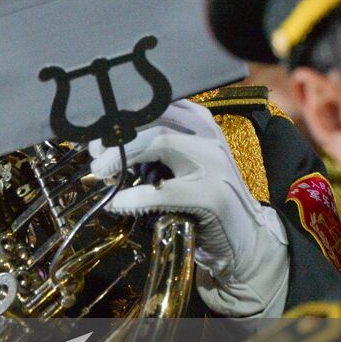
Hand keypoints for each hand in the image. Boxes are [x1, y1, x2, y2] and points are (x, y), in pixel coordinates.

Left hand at [89, 99, 289, 317]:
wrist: (244, 239)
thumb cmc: (202, 200)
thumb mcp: (180, 163)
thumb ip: (152, 148)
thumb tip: (102, 144)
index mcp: (198, 122)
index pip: (154, 102)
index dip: (120, 114)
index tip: (97, 134)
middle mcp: (208, 134)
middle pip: (153, 117)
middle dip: (116, 134)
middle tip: (96, 156)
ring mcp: (214, 163)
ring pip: (160, 140)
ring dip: (121, 157)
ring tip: (102, 173)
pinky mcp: (212, 195)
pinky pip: (163, 190)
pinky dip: (133, 197)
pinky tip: (118, 204)